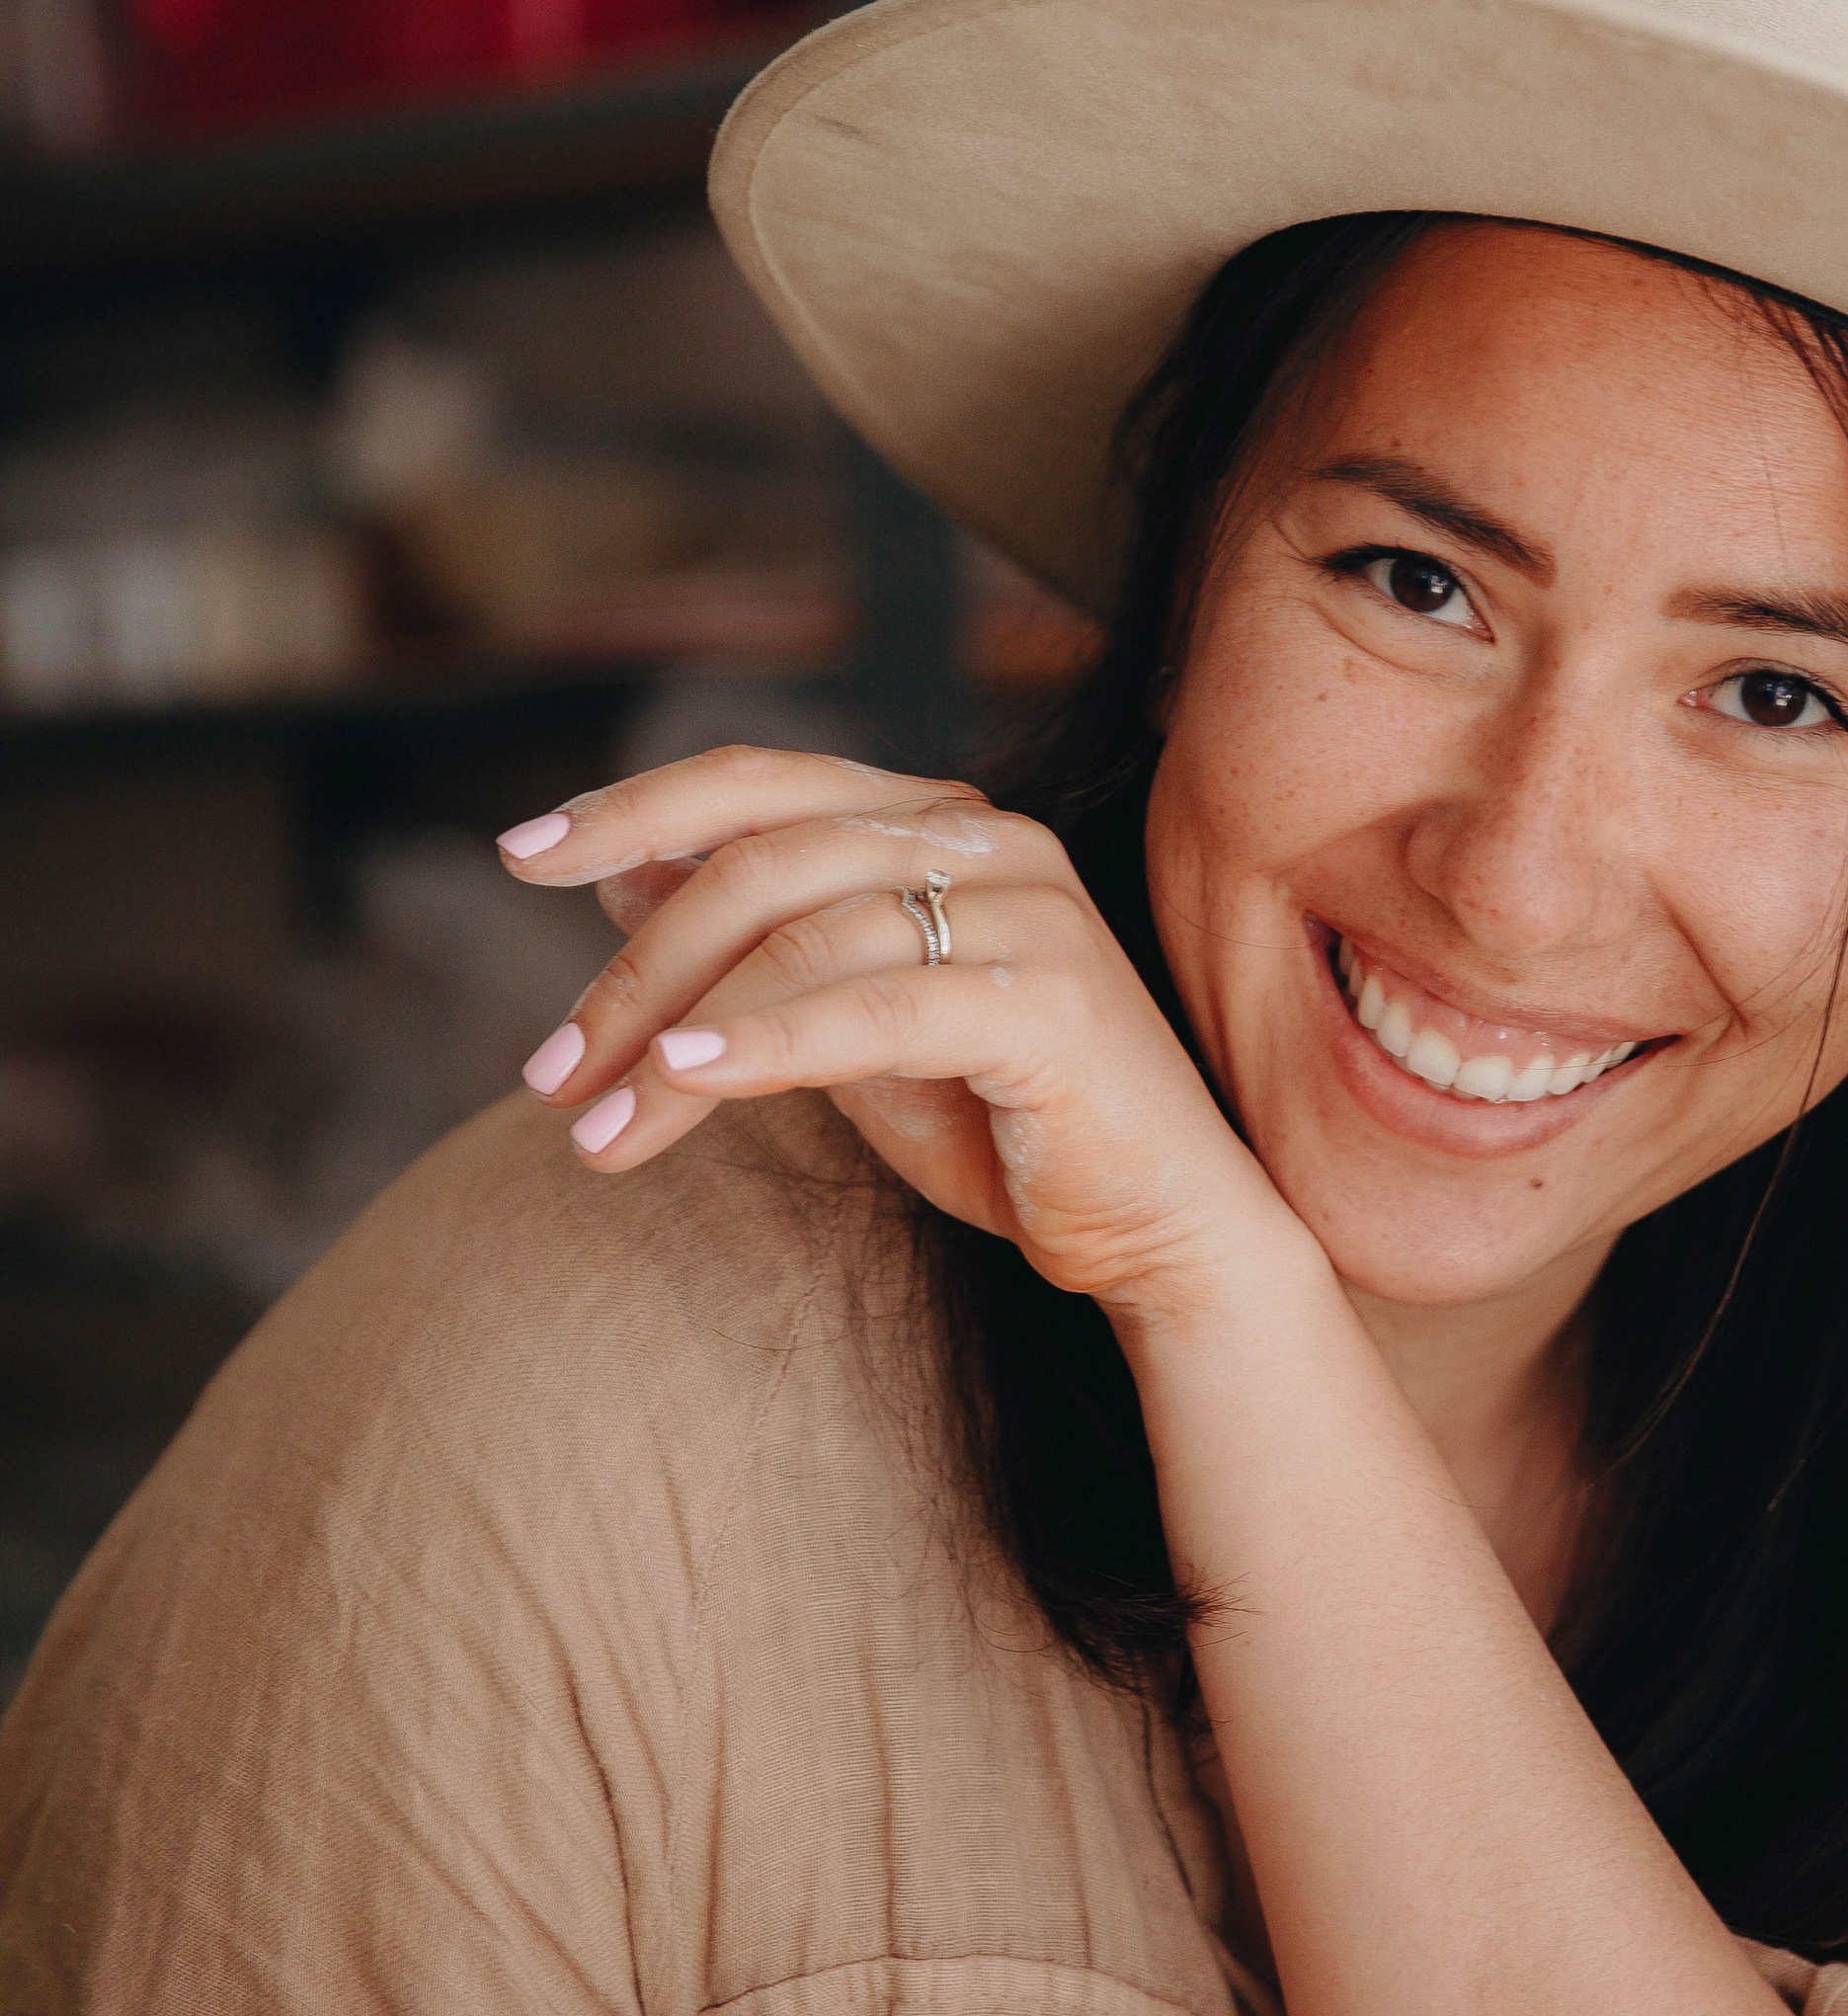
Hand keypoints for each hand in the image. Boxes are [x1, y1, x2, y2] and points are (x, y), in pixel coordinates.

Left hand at [497, 746, 1304, 1322]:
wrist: (1159, 1233)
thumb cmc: (1003, 1130)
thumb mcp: (845, 1030)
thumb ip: (757, 950)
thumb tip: (623, 876)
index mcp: (938, 824)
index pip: (762, 782)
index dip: (633, 805)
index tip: (519, 857)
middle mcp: (988, 840)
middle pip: (764, 861)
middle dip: (635, 967)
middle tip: (550, 1075)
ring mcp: (1030, 910)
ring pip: (804, 934)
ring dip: (674, 1033)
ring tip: (596, 1123)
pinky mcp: (1051, 1002)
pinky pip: (875, 1007)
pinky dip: (766, 1040)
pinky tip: (683, 1079)